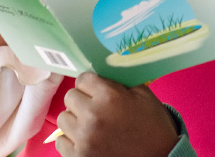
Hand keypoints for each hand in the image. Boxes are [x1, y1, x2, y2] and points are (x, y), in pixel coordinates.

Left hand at [54, 74, 178, 156]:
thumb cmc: (152, 127)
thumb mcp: (143, 95)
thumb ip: (118, 81)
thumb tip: (101, 72)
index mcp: (109, 96)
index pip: (82, 79)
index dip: (91, 85)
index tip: (97, 92)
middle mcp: (93, 115)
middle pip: (70, 97)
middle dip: (82, 102)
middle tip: (96, 111)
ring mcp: (84, 139)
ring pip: (63, 119)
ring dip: (76, 121)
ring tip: (92, 127)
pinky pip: (62, 142)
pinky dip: (73, 141)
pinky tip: (89, 142)